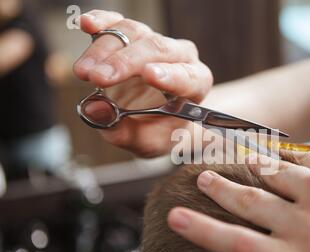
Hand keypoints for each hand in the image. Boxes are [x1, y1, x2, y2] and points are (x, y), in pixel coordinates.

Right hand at [73, 10, 212, 157]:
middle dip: (124, 62)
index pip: (188, 76)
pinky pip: (117, 22)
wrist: (151, 118)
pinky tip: (87, 24)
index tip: (149, 75)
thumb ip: (123, 132)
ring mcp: (156, 42)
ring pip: (133, 33)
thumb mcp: (145, 143)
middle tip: (97, 78)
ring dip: (105, 50)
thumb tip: (95, 110)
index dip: (170, 74)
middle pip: (156, 48)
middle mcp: (180, 57)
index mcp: (195, 84)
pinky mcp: (132, 35)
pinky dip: (101, 21)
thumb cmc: (156, 130)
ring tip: (84, 72)